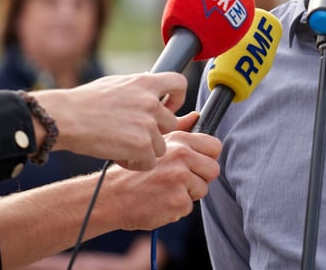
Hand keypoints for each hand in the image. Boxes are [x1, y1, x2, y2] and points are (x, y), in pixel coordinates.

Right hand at [32, 72, 186, 169]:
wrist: (65, 118)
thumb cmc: (84, 102)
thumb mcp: (115, 84)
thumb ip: (137, 88)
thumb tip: (153, 88)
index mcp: (145, 82)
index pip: (179, 83)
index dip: (177, 98)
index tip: (168, 107)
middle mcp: (151, 101)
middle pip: (171, 123)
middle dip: (156, 133)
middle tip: (135, 136)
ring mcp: (148, 124)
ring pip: (161, 146)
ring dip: (145, 150)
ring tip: (121, 146)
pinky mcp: (142, 146)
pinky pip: (149, 162)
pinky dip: (135, 164)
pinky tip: (118, 156)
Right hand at [92, 113, 221, 230]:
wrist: (111, 195)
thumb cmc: (132, 171)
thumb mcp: (155, 142)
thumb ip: (180, 129)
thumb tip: (197, 117)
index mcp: (179, 140)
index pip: (214, 146)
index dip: (207, 157)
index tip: (197, 164)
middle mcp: (181, 156)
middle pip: (213, 170)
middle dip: (200, 178)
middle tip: (179, 181)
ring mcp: (180, 178)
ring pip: (202, 190)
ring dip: (187, 194)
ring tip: (165, 190)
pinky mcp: (178, 200)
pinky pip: (189, 207)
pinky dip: (176, 209)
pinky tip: (160, 201)